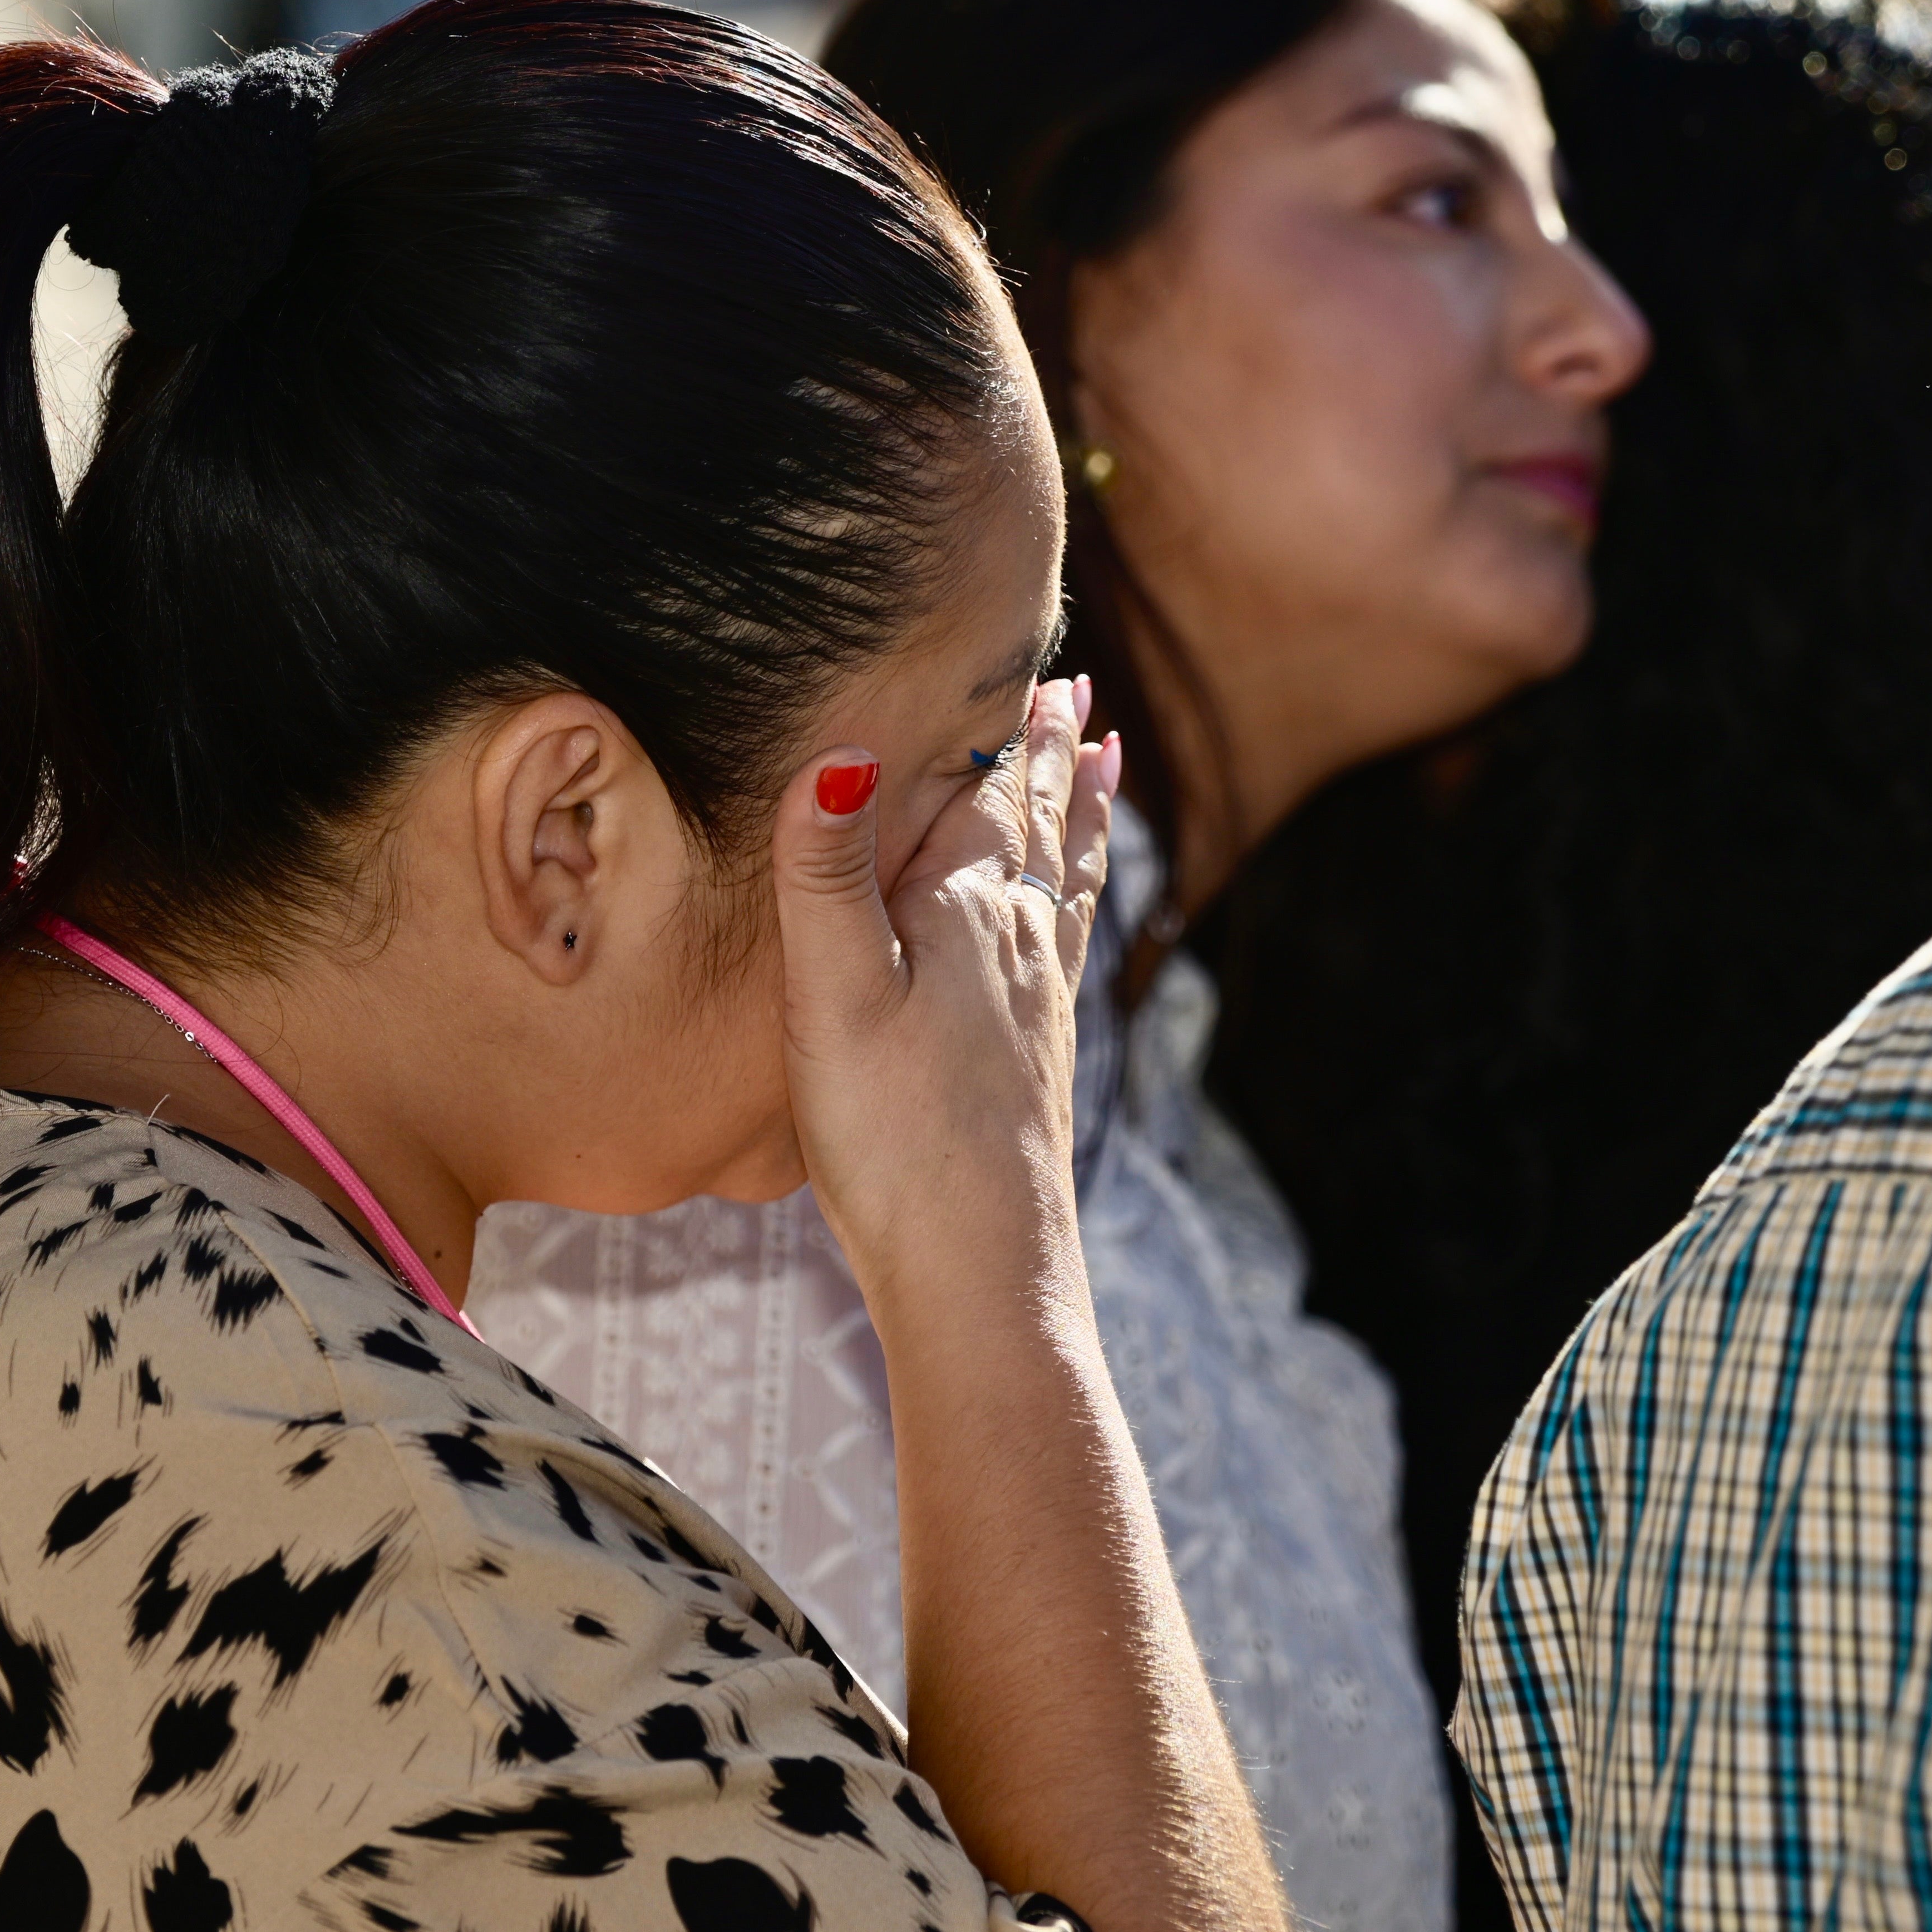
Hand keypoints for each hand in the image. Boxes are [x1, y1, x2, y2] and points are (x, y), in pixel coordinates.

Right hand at [770, 679, 1118, 1304]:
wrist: (982, 1270)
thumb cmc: (897, 1138)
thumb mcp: (836, 995)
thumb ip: (827, 874)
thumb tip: (836, 750)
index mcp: (969, 911)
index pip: (991, 793)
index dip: (1005, 728)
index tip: (1034, 661)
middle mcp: (1020, 943)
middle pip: (1039, 824)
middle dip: (1049, 754)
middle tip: (1074, 689)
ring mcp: (1039, 1003)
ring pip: (1066, 878)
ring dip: (1079, 813)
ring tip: (1104, 761)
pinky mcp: (1039, 1059)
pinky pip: (1068, 942)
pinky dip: (1079, 894)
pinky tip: (1072, 908)